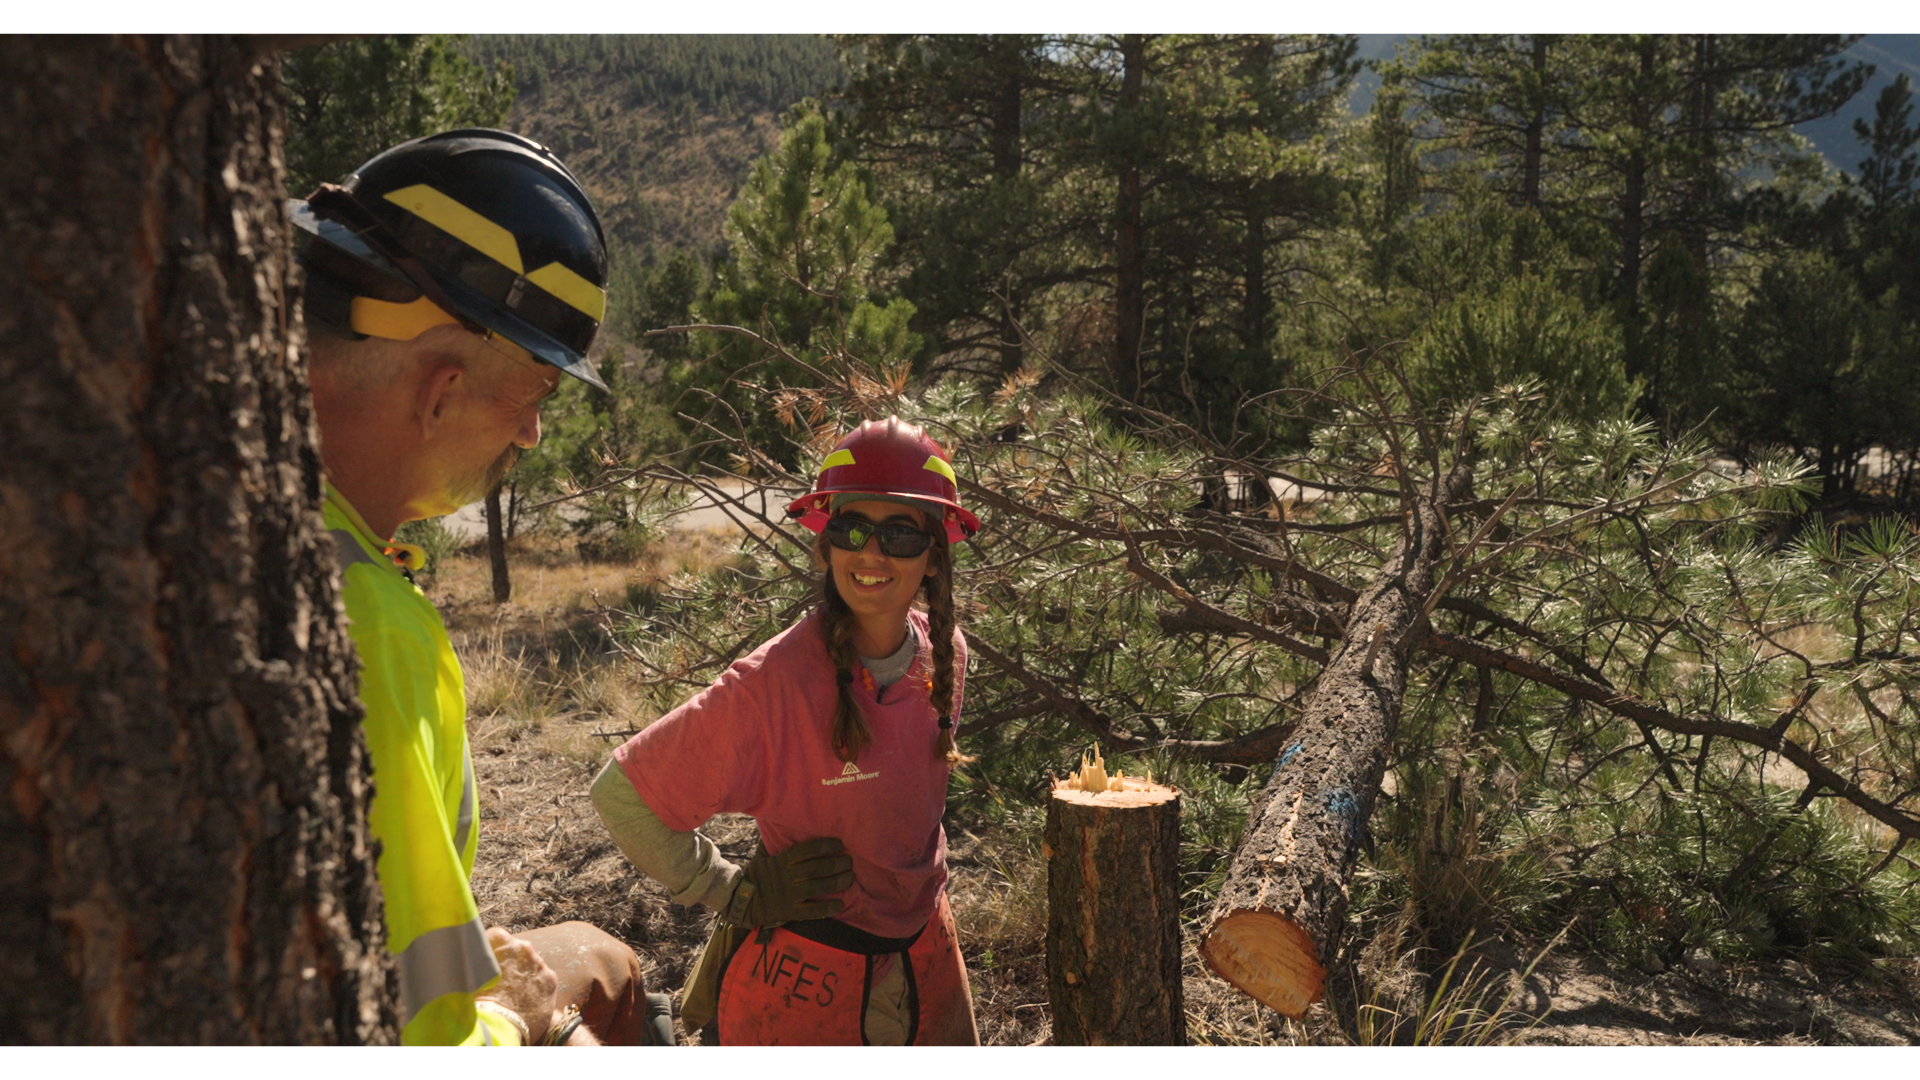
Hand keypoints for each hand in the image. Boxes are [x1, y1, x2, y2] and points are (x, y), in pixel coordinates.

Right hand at [476, 927, 559, 1044]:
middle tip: (501, 981)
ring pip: (531, 965)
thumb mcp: (470, 975)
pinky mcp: (551, 980)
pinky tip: (526, 1000)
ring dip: (524, 974)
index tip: (487, 961)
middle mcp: (523, 947)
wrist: (498, 1026)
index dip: (492, 949)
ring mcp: (539, 963)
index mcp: (501, 941)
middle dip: (510, 962)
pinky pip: (543, 979)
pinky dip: (536, 987)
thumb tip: (474, 960)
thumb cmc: (478, 1000)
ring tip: (513, 994)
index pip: (496, 936)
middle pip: (516, 950)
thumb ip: (477, 961)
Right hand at [725, 836, 855, 925]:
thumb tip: (782, 823)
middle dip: (836, 864)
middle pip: (816, 869)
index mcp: (782, 861)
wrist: (743, 901)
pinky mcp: (791, 912)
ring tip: (850, 877)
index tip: (839, 843)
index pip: (806, 850)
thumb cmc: (756, 875)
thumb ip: (775, 844)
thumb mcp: (763, 856)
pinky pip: (811, 911)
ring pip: (817, 887)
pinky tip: (840, 904)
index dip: (825, 846)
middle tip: (849, 861)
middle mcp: (788, 877)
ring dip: (836, 882)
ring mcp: (790, 895)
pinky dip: (827, 908)